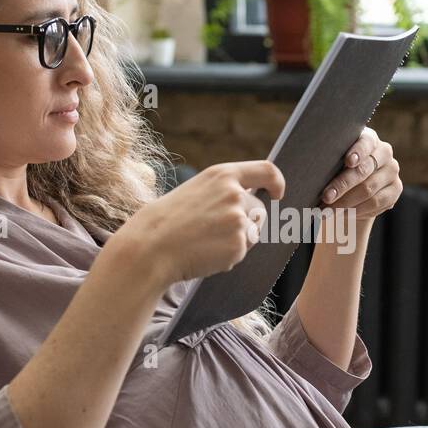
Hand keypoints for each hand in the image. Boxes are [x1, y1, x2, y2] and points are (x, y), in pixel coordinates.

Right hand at [113, 161, 285, 287]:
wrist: (150, 248)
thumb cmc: (166, 221)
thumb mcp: (195, 191)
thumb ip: (223, 191)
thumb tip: (250, 200)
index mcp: (222, 176)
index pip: (267, 171)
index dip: (277, 182)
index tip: (277, 194)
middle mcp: (235, 195)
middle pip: (259, 211)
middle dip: (246, 223)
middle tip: (214, 233)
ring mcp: (239, 220)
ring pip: (252, 233)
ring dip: (236, 240)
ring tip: (204, 241)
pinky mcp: (239, 245)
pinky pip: (241, 252)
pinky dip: (227, 257)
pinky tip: (204, 253)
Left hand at [319, 127, 401, 221]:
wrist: (352, 189)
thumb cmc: (336, 171)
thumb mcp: (331, 163)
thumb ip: (326, 161)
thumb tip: (306, 171)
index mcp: (368, 139)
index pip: (365, 142)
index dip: (357, 152)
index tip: (348, 161)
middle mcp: (384, 152)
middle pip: (364, 170)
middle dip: (342, 185)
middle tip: (325, 198)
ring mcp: (392, 171)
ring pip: (369, 189)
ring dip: (345, 203)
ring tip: (327, 211)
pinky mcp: (396, 189)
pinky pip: (376, 202)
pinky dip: (357, 210)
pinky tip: (342, 214)